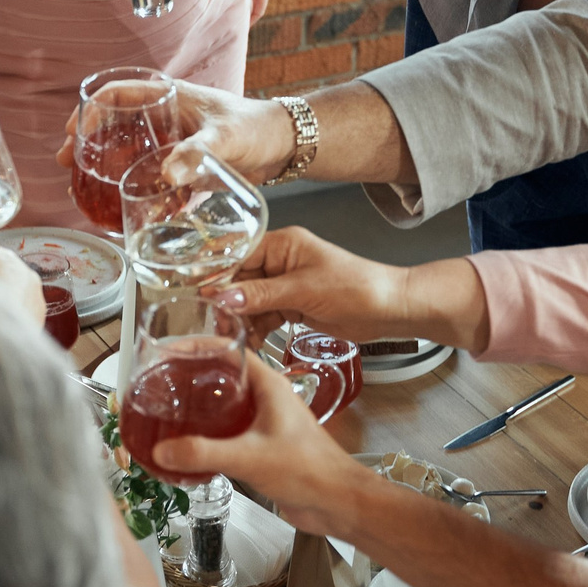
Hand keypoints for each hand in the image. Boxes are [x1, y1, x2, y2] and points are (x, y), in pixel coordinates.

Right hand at [54, 77, 295, 186]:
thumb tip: (166, 174)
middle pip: (114, 122)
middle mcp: (164, 116)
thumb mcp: (224, 138)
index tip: (72, 130)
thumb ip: (198, 153)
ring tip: (81, 183)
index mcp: (169, 96)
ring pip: (126, 147)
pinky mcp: (180, 161)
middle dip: (86, 140)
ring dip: (103, 163)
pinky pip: (147, 169)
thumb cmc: (255, 127)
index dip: (90, 108)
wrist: (282, 145)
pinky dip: (129, 182)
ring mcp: (170, 139)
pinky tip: (118, 201)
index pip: (118, 93)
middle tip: (66, 161)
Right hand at [149, 356, 364, 537]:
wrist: (336, 502)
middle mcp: (266, 400)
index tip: (169, 351)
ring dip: (197, 407)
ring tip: (170, 410)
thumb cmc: (313, 470)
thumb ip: (205, 453)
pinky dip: (206, 434)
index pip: (229, 349)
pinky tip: (189, 446)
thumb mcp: (250, 456)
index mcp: (269, 386)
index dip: (197, 346)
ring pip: (223, 405)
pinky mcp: (261, 448)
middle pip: (221, 376)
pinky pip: (228, 433)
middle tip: (162, 383)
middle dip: (191, 377)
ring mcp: (264, 423)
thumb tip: (165, 450)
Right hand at [212, 227, 410, 342]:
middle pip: (240, 281)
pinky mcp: (293, 305)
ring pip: (250, 302)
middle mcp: (280, 261)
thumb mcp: (301, 290)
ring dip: (241, 320)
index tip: (198, 296)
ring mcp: (286, 284)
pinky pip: (265, 315)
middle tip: (214, 325)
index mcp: (281, 244)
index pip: (238, 256)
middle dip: (228, 303)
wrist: (389, 309)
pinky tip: (251, 342)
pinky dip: (257, 329)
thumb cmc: (355, 287)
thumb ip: (260, 295)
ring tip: (231, 338)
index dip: (217, 276)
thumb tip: (221, 297)